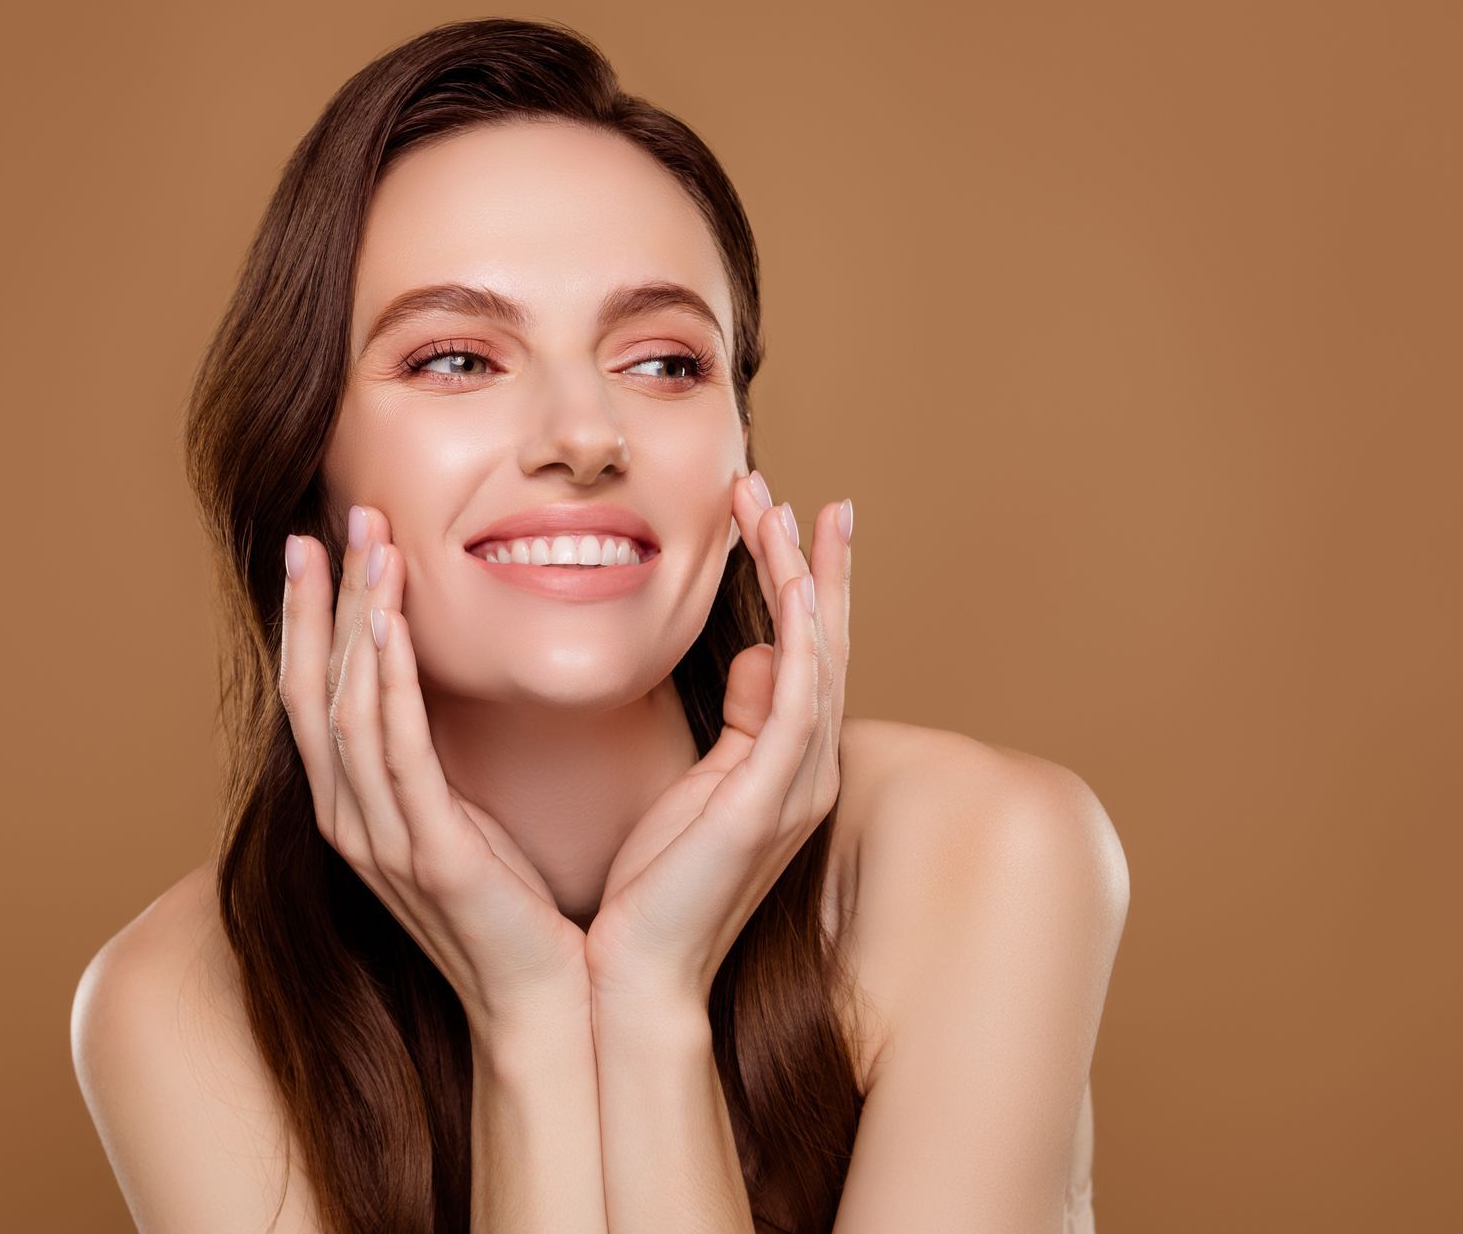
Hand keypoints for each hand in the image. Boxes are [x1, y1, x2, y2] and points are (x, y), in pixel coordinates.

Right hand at [279, 505, 591, 1035]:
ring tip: (372, 547)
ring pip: (349, 708)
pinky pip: (398, 754)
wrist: (546, 1004)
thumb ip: (437, 759)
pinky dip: (390, 684)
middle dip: (326, 600)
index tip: (317, 546)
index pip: (315, 696)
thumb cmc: (515, 911)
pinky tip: (393, 628)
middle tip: (343, 519)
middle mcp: (352, 823)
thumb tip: (438, 685)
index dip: (310, 619)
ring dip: (359, 621)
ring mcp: (383, 842)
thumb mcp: (464, 819)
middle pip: (317, 689)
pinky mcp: (430, 856)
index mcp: (356, 812)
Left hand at [585, 474, 851, 1008]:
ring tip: (776, 507)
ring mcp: (799, 785)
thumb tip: (761, 654)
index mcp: (787, 765)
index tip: (789, 511)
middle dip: (812, 561)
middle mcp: (809, 769)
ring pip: (819, 656)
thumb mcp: (698, 785)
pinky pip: (801, 700)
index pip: (808, 653)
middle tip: (795, 489)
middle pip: (827, 643)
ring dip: (801, 577)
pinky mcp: (773, 800)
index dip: (806, 581)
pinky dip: (803, 636)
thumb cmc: (654, 885)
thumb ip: (739, 721)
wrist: (635, 972)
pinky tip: (793, 584)